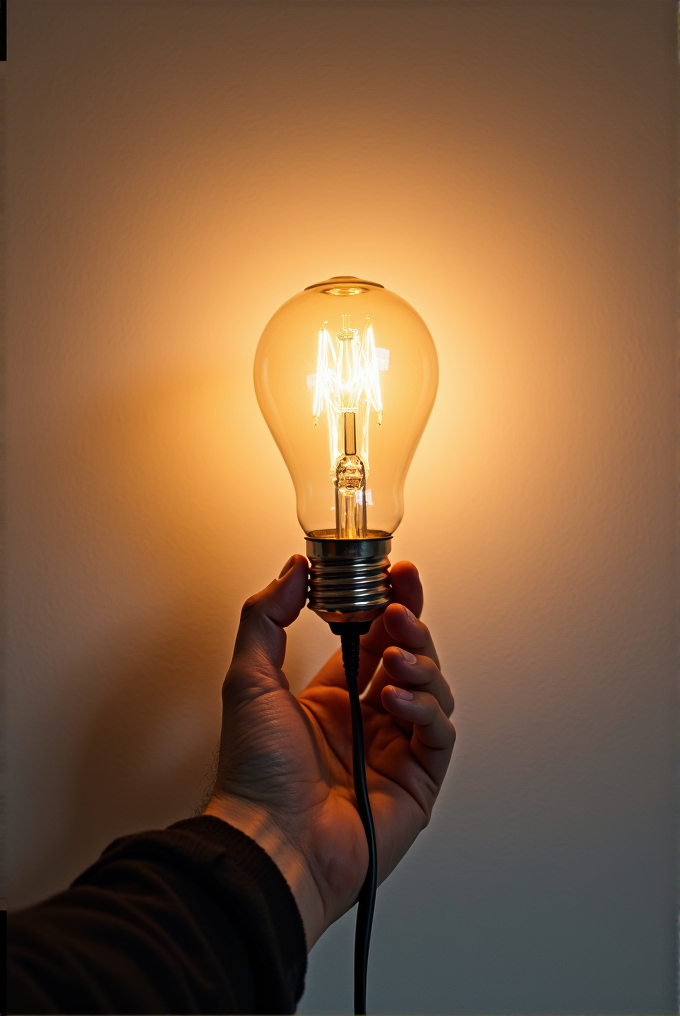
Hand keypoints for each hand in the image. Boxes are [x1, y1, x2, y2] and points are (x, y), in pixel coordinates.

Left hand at [204, 556, 454, 948]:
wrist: (270, 841)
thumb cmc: (254, 775)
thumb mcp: (248, 680)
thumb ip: (266, 617)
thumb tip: (291, 570)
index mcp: (331, 699)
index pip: (373, 640)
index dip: (388, 605)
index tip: (395, 575)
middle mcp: (365, 722)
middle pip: (409, 658)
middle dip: (411, 626)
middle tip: (401, 607)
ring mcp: (393, 751)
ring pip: (432, 690)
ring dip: (419, 664)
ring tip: (396, 658)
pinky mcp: (416, 782)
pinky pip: (438, 734)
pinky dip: (425, 709)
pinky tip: (396, 700)